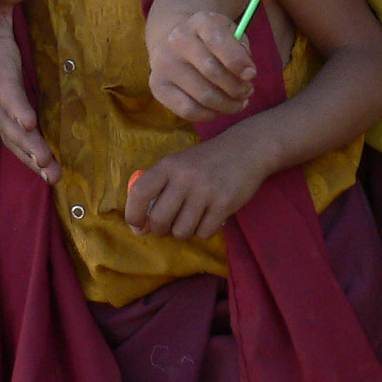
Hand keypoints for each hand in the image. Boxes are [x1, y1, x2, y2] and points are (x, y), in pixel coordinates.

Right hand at [0, 2, 59, 183]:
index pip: (3, 89)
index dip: (14, 105)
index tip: (27, 123)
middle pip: (8, 124)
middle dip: (28, 146)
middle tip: (49, 165)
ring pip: (13, 136)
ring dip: (33, 157)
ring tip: (55, 178)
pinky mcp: (3, 107)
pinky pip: (17, 135)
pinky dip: (31, 153)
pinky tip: (49, 171)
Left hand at [126, 136, 267, 240]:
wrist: (248, 148)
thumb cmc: (207, 161)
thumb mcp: (180, 164)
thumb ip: (158, 190)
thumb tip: (140, 228)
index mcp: (169, 165)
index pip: (139, 194)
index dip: (133, 215)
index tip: (139, 225)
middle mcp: (185, 177)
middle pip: (159, 220)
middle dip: (161, 230)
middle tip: (171, 224)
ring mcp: (206, 191)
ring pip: (181, 232)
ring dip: (185, 231)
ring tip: (193, 218)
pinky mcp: (225, 203)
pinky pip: (204, 233)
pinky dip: (205, 231)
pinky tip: (210, 217)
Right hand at [147, 7, 257, 121]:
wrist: (175, 39)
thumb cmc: (211, 39)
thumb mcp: (229, 32)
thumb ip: (241, 48)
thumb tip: (246, 73)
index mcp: (200, 21)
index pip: (218, 41)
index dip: (238, 61)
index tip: (252, 75)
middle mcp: (177, 40)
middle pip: (211, 71)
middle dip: (236, 87)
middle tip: (248, 92)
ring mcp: (164, 63)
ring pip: (201, 94)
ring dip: (226, 104)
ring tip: (238, 103)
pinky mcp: (157, 85)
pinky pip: (186, 109)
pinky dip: (208, 114)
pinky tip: (218, 110)